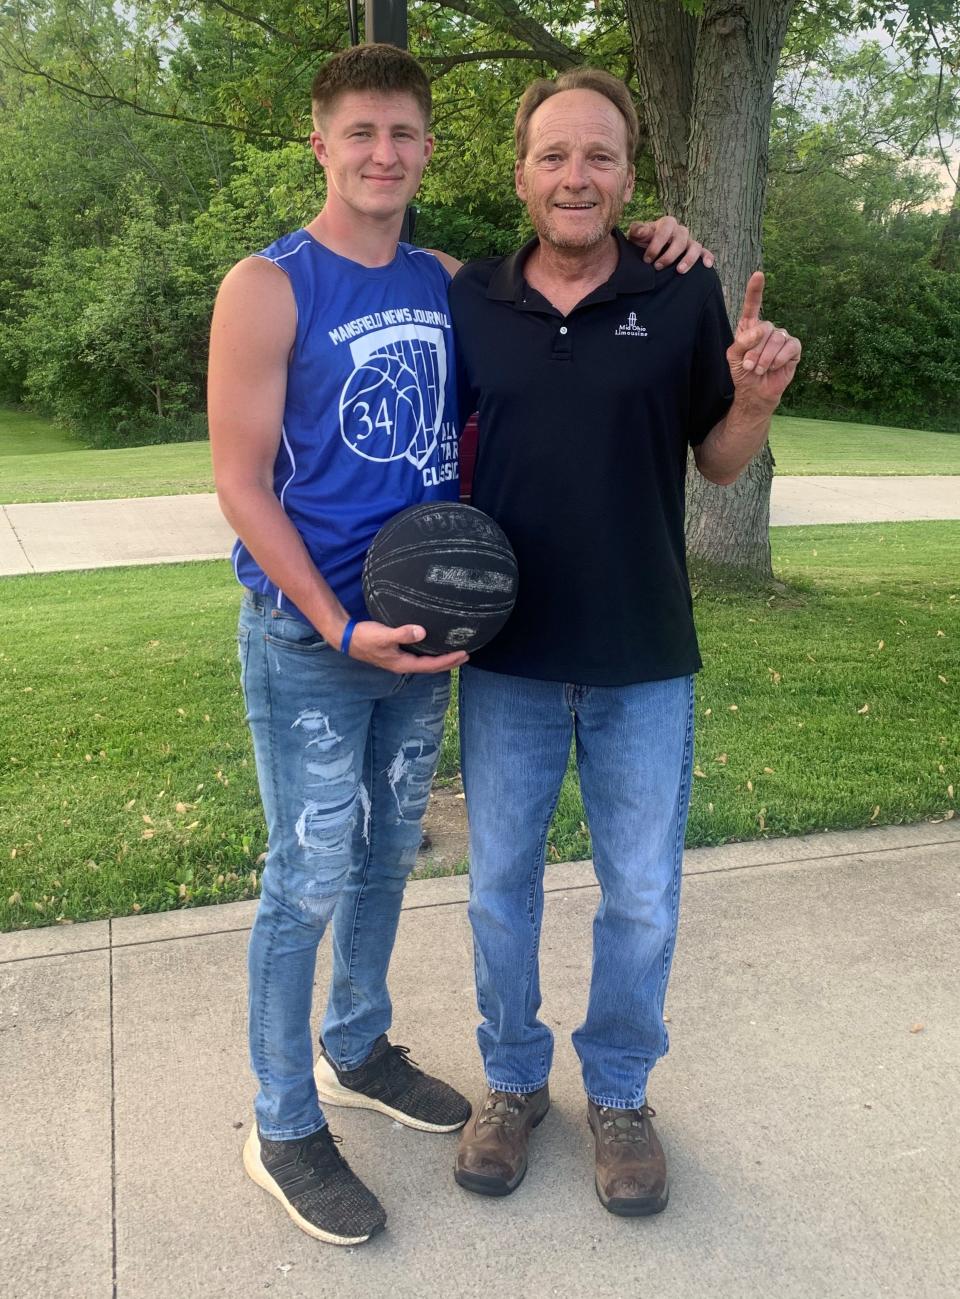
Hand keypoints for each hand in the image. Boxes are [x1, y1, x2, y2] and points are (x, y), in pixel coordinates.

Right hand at [346, 619, 467, 673]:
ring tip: (454, 654)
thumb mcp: (384, 635)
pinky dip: (430, 654)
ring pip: (425, 662)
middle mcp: (403, 665)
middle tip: (466, 656)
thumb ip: (402, 633)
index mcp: (403, 663)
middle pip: (431, 667)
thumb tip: (422, 632)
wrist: (346, 638)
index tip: (464, 654)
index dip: (449, 661)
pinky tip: (433, 647)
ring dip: (441, 659)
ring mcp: (398, 660)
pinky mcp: (395, 654)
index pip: (431, 665)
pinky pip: (418, 656)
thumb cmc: (364, 637)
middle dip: (449, 663)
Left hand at [626, 216, 714, 273]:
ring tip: (680, 271)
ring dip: (688, 259)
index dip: (656, 244)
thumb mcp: (636, 235)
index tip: (647, 259)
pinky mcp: (695, 252)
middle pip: (681, 239)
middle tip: (658, 267)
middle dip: (669, 254)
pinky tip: (707, 266)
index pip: (665, 229)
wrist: (648, 251)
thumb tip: (641, 231)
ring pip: (695, 246)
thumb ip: (637, 230)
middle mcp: (680, 231)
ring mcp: (689, 241)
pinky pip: (704, 252)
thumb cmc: (643, 242)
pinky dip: (707, 257)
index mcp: (667, 223)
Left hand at [727, 272, 800, 405]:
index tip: (758, 275)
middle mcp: (767, 329)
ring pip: (776, 339)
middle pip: (764, 328)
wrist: (755, 392)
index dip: (755, 290)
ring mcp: (782, 337)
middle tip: (749, 366)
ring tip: (759, 370)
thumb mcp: (734, 358)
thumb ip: (742, 342)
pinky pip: (789, 347)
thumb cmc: (743, 373)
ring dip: (765, 359)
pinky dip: (779, 359)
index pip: (753, 306)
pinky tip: (774, 367)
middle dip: (754, 351)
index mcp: (750, 327)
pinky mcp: (793, 348)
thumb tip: (761, 331)